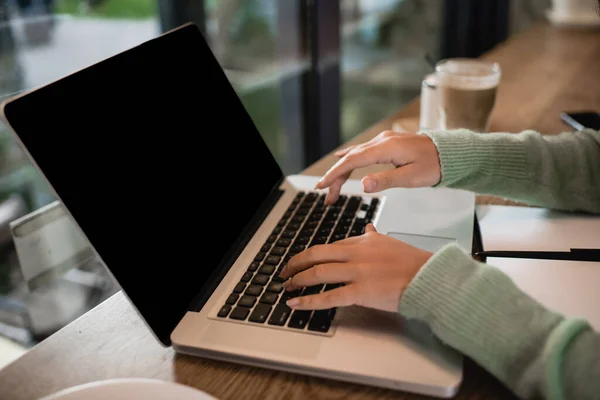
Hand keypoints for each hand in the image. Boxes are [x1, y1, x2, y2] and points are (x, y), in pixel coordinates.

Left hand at [279, 224, 431, 311]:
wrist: (429, 277)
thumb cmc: (413, 263)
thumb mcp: (390, 242)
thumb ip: (373, 236)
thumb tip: (367, 228)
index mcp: (362, 242)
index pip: (329, 246)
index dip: (311, 255)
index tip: (302, 261)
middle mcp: (356, 254)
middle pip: (317, 255)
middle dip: (296, 263)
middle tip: (285, 271)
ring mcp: (357, 272)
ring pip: (318, 273)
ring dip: (298, 280)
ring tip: (287, 286)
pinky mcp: (360, 292)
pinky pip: (328, 297)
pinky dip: (308, 301)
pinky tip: (295, 304)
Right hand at [317, 130, 440, 204]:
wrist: (450, 153)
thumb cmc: (435, 165)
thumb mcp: (411, 178)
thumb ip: (385, 180)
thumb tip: (363, 185)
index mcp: (386, 148)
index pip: (352, 161)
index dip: (334, 174)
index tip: (321, 186)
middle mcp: (382, 140)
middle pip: (350, 158)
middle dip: (335, 178)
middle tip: (327, 197)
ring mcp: (384, 140)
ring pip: (355, 155)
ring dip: (342, 172)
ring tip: (333, 189)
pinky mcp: (387, 143)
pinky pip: (363, 151)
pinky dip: (350, 160)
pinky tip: (341, 159)